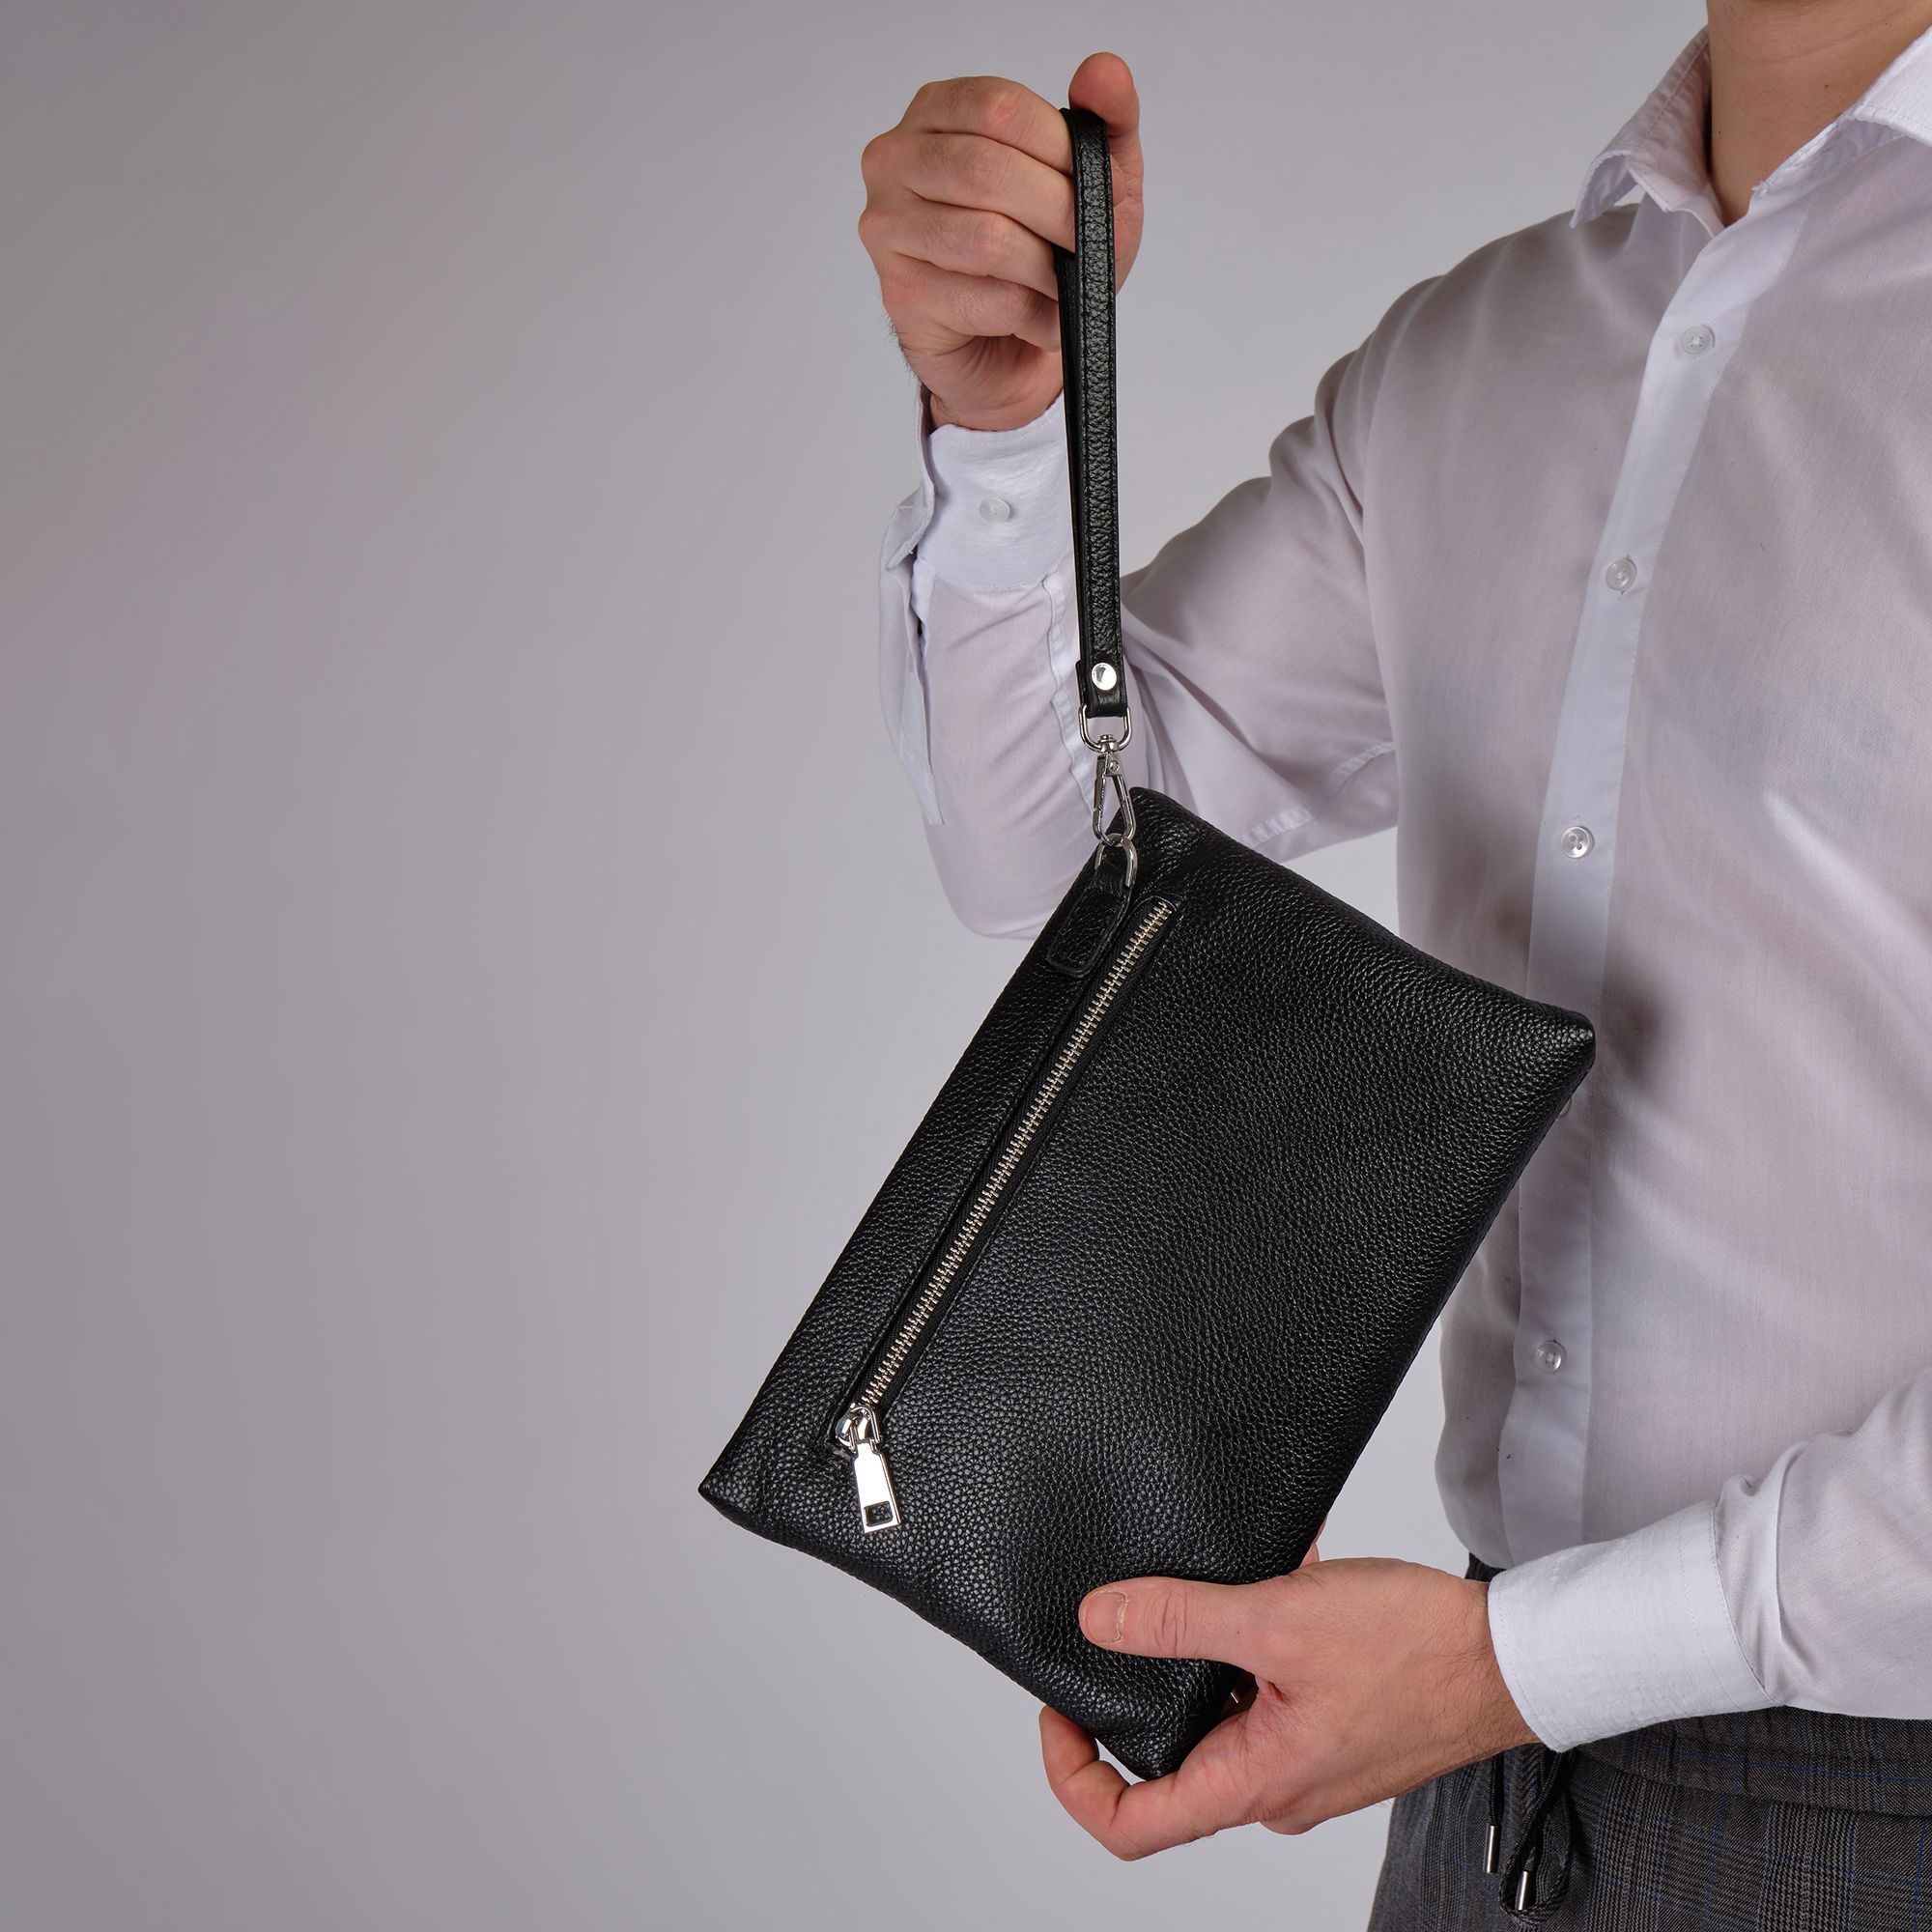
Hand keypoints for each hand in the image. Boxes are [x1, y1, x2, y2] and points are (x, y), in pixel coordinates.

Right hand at [857, 51, 1145, 430]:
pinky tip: (1042, 320)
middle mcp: (897, 160)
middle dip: (1058, 213)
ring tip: (1064, 286)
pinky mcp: (900, 294)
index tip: (1098, 186)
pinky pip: (985, 299)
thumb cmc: (1044, 250)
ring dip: (1045, 270)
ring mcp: (887, 228)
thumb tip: (1104, 69)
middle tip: (1088, 245)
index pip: (999, 108)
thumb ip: (1108, 119)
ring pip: (986, 238)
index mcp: (938, 112)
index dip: (1060, 148)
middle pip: (986, 170)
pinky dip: (1033, 315)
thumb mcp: (1094, 180)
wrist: (1009, 346)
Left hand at [1038, 1549, 1536, 1858]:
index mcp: (1254, 1782)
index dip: (1073, 1776)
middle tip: (1132, 1615)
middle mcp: (1275, 1786)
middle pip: (1171, 1758)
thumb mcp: (1279, 1620)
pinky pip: (1268, 1686)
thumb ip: (1180, 1621)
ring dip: (1211, 1643)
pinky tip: (1282, 1575)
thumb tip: (1098, 1622)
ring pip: (1221, 1709)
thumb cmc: (1420, 1650)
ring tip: (1223, 1578)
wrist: (1516, 1654)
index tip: (1058, 1711)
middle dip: (1146, 1682)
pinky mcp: (1331, 1724)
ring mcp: (1305, 1757)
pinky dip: (1259, 1632)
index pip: (1131, 1825)